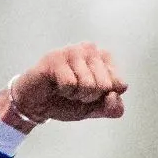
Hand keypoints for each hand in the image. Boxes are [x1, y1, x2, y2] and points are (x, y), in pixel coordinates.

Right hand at [0, 43, 126, 131]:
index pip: (120, 84)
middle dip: (90, 97)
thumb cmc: (67, 101)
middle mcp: (90, 49)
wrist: (37, 105)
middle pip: (105, 85)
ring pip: (88, 84)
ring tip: (66, 88)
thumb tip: (114, 96)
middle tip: (76, 92)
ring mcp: (72, 51)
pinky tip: (56, 86)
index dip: (104, 98)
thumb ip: (113, 107)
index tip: (91, 93)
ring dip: (76, 95)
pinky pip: (70, 84)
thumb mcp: (95, 109)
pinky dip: (64, 92)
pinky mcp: (55, 57)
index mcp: (104, 58)